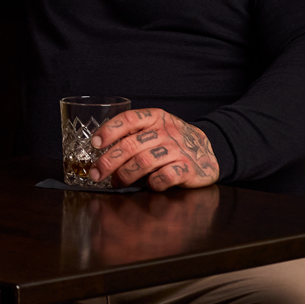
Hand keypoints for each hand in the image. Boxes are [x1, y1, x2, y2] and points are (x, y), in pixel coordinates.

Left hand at [90, 109, 222, 191]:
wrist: (210, 149)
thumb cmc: (173, 141)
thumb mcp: (156, 128)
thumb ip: (133, 135)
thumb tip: (100, 153)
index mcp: (155, 118)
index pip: (129, 119)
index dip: (109, 131)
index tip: (94, 143)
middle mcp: (165, 132)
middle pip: (130, 145)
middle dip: (108, 162)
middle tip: (96, 174)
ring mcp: (177, 150)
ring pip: (144, 162)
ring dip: (125, 175)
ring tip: (117, 182)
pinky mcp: (188, 168)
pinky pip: (165, 176)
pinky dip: (153, 183)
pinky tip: (149, 185)